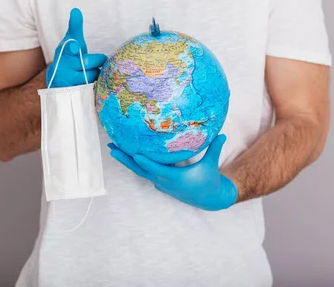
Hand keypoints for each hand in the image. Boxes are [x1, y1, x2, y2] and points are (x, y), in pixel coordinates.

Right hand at [46, 8, 106, 87]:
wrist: (57, 78)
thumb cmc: (69, 56)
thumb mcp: (71, 41)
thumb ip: (75, 27)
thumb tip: (76, 10)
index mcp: (63, 51)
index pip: (69, 48)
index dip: (73, 48)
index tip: (75, 48)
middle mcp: (61, 66)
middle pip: (88, 63)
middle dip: (96, 62)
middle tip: (96, 61)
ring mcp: (64, 80)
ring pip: (90, 76)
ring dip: (94, 74)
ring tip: (87, 72)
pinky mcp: (70, 92)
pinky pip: (89, 88)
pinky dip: (91, 85)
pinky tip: (86, 83)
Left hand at [108, 135, 237, 210]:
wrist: (209, 199)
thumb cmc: (210, 179)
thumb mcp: (212, 165)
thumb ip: (215, 149)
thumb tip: (221, 133)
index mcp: (176, 178)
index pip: (158, 169)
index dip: (146, 162)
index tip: (135, 154)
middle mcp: (164, 182)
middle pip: (141, 170)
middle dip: (126, 159)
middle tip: (112, 148)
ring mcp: (161, 183)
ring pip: (140, 172)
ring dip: (126, 161)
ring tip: (113, 149)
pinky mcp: (160, 183)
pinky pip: (145, 172)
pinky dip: (135, 164)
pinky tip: (128, 153)